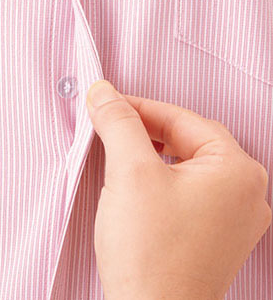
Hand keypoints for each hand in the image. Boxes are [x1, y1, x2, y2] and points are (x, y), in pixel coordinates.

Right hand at [85, 80, 271, 299]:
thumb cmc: (149, 254)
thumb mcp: (130, 172)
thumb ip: (119, 124)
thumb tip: (104, 93)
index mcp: (236, 170)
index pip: (181, 119)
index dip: (139, 107)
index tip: (108, 103)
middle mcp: (244, 193)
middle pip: (186, 139)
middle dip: (144, 130)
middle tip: (111, 126)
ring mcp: (230, 217)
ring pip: (184, 163)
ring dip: (150, 152)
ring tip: (119, 151)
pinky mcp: (212, 234)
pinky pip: (185, 188)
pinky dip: (159, 177)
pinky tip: (136, 183)